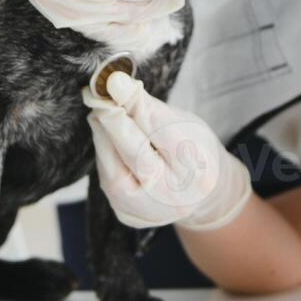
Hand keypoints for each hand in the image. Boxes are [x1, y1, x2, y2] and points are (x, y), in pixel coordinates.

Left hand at [82, 71, 250, 231]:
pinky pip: (109, 186)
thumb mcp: (181, 122)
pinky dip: (105, 160)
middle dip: (112, 124)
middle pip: (136, 158)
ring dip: (104, 141)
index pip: (162, 135)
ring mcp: (151, 213)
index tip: (112, 82)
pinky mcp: (130, 218)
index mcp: (198, 170)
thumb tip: (115, 83)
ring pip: (114, 175)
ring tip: (102, 116)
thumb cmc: (193, 149)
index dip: (134, 107)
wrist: (202, 194)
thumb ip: (147, 107)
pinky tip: (108, 143)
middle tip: (99, 98)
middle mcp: (175, 199)